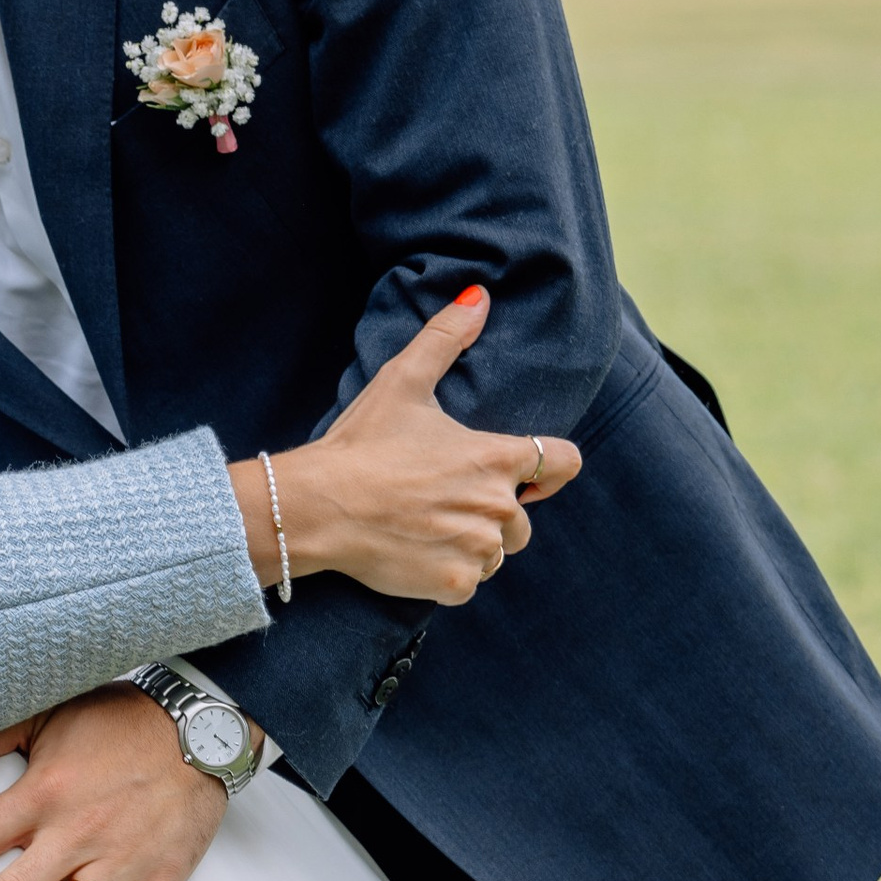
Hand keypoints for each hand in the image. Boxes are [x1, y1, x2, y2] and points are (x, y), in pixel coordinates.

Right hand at [228, 288, 580, 604]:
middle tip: (439, 502)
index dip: (548, 468)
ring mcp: (477, 549)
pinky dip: (447, 575)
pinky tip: (414, 554)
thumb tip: (479, 297)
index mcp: (497, 457)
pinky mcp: (454, 584)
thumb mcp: (402, 381)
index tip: (528, 475)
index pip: (562, 463)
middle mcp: (498, 506)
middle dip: (490, 513)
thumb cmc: (361, 443)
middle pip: (522, 519)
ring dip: (470, 546)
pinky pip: (468, 583)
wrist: (318, 507)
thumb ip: (445, 337)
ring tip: (424, 528)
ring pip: (494, 554)